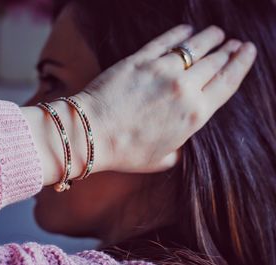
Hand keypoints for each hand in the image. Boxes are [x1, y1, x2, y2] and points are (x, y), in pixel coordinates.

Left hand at [73, 24, 256, 173]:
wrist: (92, 133)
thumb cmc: (126, 151)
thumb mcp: (163, 159)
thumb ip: (181, 148)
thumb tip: (184, 141)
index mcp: (195, 115)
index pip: (227, 83)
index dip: (241, 64)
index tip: (247, 52)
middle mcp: (184, 89)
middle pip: (215, 61)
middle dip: (229, 49)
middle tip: (234, 43)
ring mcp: (162, 71)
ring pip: (195, 46)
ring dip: (210, 37)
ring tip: (217, 33)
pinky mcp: (140, 60)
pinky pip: (166, 41)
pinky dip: (180, 33)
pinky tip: (186, 30)